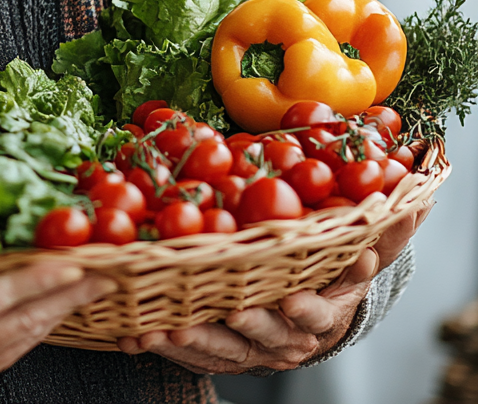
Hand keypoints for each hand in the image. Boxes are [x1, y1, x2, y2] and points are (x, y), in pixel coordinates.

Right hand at [0, 229, 115, 394]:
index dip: (36, 279)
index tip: (74, 261)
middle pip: (18, 320)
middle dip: (65, 296)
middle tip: (105, 271)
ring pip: (20, 340)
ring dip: (59, 314)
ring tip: (92, 287)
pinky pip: (10, 355)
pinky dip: (36, 331)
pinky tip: (55, 311)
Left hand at [119, 203, 431, 373]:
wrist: (296, 312)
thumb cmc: (323, 269)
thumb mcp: (354, 247)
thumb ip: (381, 227)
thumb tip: (420, 198)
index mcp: (319, 311)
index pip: (319, 312)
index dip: (308, 307)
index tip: (295, 297)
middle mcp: (283, 338)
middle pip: (266, 336)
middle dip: (246, 325)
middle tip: (227, 310)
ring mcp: (246, 349)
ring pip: (220, 349)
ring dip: (193, 339)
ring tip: (165, 327)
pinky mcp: (210, 351)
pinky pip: (183, 353)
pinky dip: (157, 347)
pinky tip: (132, 336)